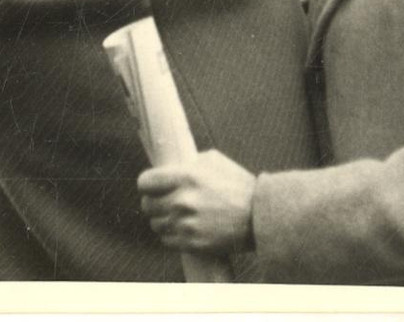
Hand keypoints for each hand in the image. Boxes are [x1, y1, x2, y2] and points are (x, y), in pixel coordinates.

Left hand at [138, 150, 255, 254]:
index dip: (146, 184)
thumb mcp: (213, 160)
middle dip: (153, 203)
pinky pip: (167, 241)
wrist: (258, 216)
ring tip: (177, 216)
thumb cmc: (237, 185)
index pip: (145, 182)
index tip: (150, 187)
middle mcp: (182, 200)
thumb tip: (170, 167)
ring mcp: (185, 224)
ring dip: (163, 220)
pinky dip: (172, 235)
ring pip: (156, 224)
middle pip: (147, 205)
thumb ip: (188, 163)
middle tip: (164, 202)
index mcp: (186, 176)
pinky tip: (184, 228)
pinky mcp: (191, 243)